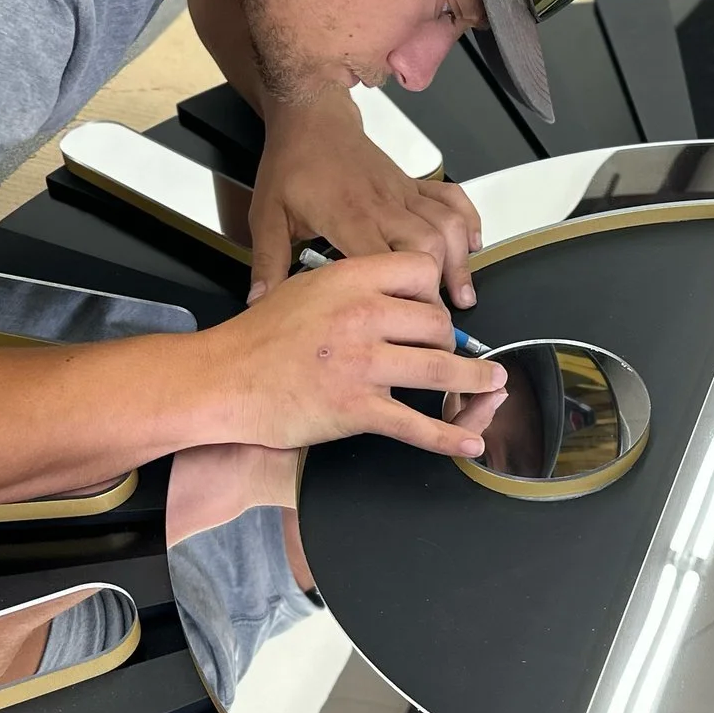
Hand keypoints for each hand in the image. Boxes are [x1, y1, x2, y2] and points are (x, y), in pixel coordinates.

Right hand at [202, 251, 505, 455]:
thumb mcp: (304, 285)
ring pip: (439, 369)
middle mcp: (361, 315)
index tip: (432, 306)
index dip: (433, 289)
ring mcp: (361, 364)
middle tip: (443, 352)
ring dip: (473, 381)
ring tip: (492, 384)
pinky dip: (449, 436)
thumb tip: (392, 296)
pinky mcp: (356, 408)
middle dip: (447, 340)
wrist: (221, 378)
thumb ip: (351, 286)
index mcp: (349, 279)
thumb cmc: (257, 337)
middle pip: (437, 322)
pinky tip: (469, 442)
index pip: (420, 270)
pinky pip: (416, 424)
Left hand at [245, 99, 481, 307]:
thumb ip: (267, 262)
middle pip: (427, 244)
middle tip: (436, 321)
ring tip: (463, 295)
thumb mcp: (267, 215)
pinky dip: (469, 221)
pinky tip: (474, 246)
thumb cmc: (291, 166)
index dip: (400, 296)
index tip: (406, 325)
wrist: (311, 118)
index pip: (383, 260)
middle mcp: (383, 205)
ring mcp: (402, 193)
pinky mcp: (413, 183)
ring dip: (460, 260)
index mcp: (347, 216)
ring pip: (446, 224)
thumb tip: (258, 305)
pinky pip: (452, 198)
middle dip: (438, 284)